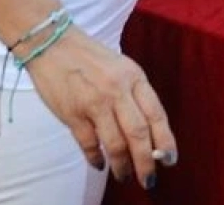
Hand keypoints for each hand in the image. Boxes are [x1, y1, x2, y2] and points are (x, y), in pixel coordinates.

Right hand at [23, 26, 175, 188]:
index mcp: (134, 77)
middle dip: (147, 162)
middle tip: (149, 180)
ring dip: (123, 165)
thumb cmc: (91, 58)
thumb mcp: (122, 68)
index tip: (170, 160)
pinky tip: (100, 164)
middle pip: (138, 134)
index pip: (157, 114)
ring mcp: (94, 102)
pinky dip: (96, 158)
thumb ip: (135, 96)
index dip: (166, 140)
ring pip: (115, 143)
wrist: (52, 43)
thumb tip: (149, 135)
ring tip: (125, 175)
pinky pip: (89, 144)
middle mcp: (117, 90)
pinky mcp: (72, 113)